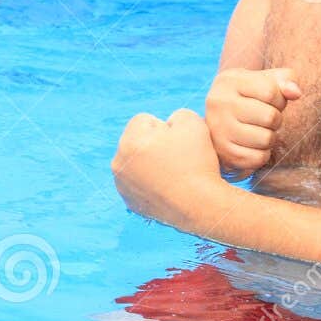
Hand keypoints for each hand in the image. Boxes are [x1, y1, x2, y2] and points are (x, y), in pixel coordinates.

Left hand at [112, 108, 222, 226]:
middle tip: (177, 158)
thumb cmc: (197, 162)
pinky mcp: (130, 202)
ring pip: (137, 162)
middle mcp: (119, 163)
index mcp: (129, 142)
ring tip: (173, 172)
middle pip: (137, 141)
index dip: (166, 127)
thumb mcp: (192, 121)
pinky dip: (151, 181)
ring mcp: (122, 185)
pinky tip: (168, 186)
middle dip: (154, 144)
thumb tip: (168, 125)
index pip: (144, 120)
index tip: (179, 144)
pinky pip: (139, 182)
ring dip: (151, 162)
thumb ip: (176, 114)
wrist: (202, 205)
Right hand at [202, 67, 301, 175]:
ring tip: (259, 131)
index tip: (272, 102)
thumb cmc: (247, 97)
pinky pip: (258, 158)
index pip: (271, 91)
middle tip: (265, 119)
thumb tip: (296, 93)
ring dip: (270, 137)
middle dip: (276, 119)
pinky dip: (262, 154)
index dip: (280, 99)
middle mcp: (219, 103)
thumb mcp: (263, 80)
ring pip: (266, 139)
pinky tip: (252, 145)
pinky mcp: (223, 153)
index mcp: (229, 81)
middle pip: (270, 117)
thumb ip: (284, 80)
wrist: (217, 123)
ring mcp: (218, 130)